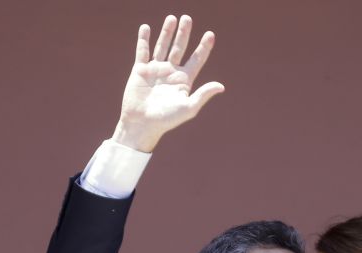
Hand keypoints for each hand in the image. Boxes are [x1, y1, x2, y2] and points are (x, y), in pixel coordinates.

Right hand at [113, 14, 224, 151]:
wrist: (142, 124)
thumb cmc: (167, 119)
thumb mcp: (188, 107)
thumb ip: (203, 95)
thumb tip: (221, 86)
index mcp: (184, 80)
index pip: (196, 60)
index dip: (204, 48)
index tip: (210, 34)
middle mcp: (171, 73)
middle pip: (180, 48)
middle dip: (184, 34)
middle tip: (187, 18)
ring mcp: (156, 70)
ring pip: (162, 46)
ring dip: (167, 32)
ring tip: (172, 18)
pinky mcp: (140, 70)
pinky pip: (143, 51)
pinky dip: (144, 39)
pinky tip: (146, 27)